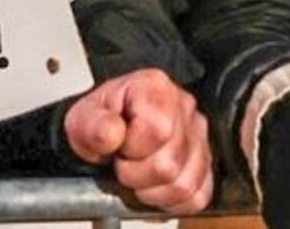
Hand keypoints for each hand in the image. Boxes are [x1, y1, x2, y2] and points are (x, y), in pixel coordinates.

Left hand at [63, 68, 213, 214]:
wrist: (107, 133)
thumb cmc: (100, 122)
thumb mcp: (83, 118)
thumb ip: (92, 124)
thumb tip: (111, 134)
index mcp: (155, 88)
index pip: (157, 130)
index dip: (132, 148)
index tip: (119, 146)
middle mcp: (184, 108)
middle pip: (169, 164)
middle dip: (136, 175)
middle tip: (123, 163)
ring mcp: (199, 137)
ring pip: (184, 185)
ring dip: (152, 190)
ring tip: (137, 173)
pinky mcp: (206, 166)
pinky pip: (196, 197)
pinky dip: (170, 200)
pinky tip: (154, 185)